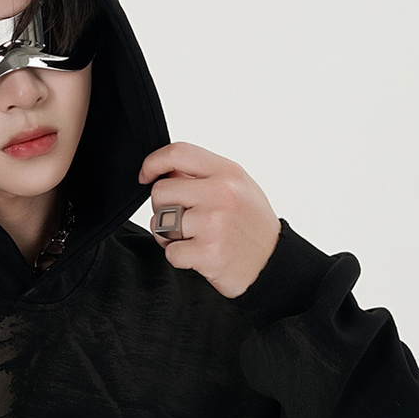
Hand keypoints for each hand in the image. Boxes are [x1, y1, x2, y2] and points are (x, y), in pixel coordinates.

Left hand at [138, 142, 281, 298]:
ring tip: (193, 239)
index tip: (145, 175)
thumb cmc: (252, 226)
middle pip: (161, 191)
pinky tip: (199, 256)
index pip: (178, 153)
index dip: (153, 162)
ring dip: (169, 235)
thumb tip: (167, 171)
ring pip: (161, 223)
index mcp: (228, 172)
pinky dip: (179, 257)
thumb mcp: (239, 188)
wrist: (273, 264)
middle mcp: (221, 193)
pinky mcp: (208, 252)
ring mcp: (214, 223)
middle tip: (182, 221)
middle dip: (162, 208)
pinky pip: (170, 252)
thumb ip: (205, 176)